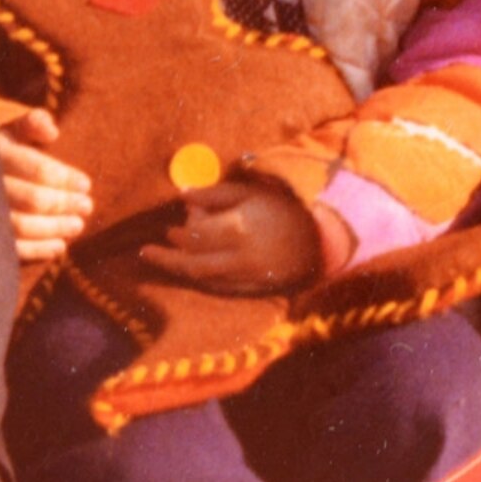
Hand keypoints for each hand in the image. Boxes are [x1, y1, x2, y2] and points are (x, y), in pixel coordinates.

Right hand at [0, 108, 92, 264]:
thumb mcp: (11, 131)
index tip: (86, 185)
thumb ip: (32, 124)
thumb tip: (51, 131)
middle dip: (63, 204)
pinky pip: (11, 247)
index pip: (36, 168)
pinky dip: (38, 250)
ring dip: (54, 228)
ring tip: (78, 225)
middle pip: (32, 199)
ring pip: (22, 225)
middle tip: (87, 206)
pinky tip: (60, 246)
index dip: (65, 179)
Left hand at [138, 177, 326, 295]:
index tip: (174, 222)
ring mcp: (248, 278)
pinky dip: (204, 280)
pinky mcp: (256, 290)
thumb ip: (214, 195)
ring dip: (182, 269)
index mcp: (238, 230)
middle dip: (170, 256)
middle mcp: (240, 259)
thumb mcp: (250, 191)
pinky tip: (193, 271)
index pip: (196, 236)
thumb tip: (182, 196)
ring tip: (166, 258)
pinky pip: (221, 289)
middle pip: (194, 263)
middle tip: (155, 246)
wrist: (325, 233)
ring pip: (205, 280)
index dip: (182, 229)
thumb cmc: (286, 205)